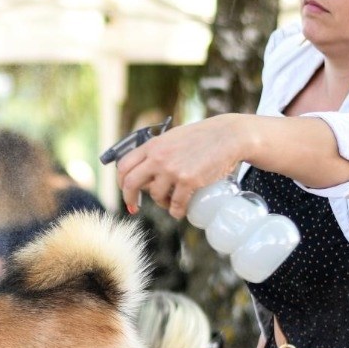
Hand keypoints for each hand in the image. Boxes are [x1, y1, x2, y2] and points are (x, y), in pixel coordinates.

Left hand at [116, 114, 247, 218]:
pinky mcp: (189, 180)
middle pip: (130, 183)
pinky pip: (176, 204)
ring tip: (169, 202)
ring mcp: (172, 169)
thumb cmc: (202, 137)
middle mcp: (158, 157)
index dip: (121, 181)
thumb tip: (144, 170)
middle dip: (129, 199)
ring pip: (155, 196)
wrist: (228, 136)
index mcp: (152, 146)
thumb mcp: (172, 138)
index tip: (125, 190)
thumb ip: (157, 151)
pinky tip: (180, 211)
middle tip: (134, 207)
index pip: (124, 165)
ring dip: (161, 203)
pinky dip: (177, 211)